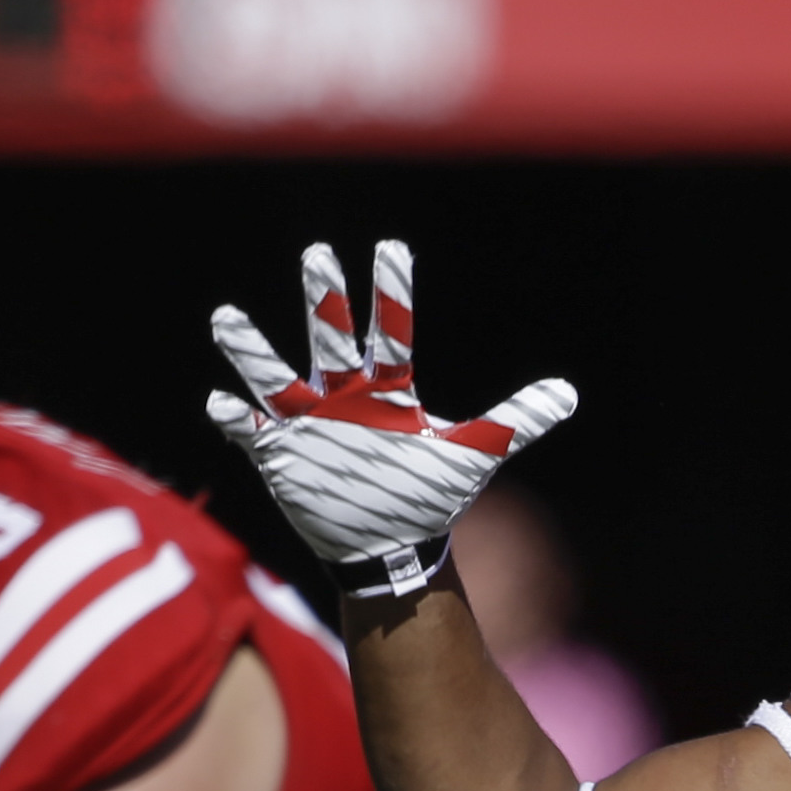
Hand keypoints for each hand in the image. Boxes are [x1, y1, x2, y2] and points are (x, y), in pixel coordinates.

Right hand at [207, 241, 574, 596]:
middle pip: (332, 338)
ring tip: (227, 317)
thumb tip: (570, 393)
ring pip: (276, 379)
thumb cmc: (427, 492)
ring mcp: (308, 423)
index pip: (392, 329)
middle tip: (319, 252)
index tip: (392, 247)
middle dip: (325, 299)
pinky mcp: (280, 457)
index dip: (392, 292)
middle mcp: (344, 395)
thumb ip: (518, 422)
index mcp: (388, 388)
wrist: (389, 543)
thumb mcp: (475, 456)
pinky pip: (250, 433)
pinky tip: (220, 402)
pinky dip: (234, 419)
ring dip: (253, 352)